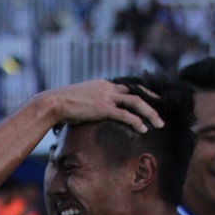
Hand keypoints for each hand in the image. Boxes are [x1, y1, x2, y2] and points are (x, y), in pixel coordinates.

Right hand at [40, 80, 163, 133]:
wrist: (52, 103)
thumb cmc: (61, 106)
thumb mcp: (79, 101)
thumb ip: (90, 104)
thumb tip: (91, 114)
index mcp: (103, 84)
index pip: (128, 87)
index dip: (143, 94)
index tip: (153, 101)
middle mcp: (107, 87)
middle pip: (136, 92)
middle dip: (153, 102)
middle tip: (163, 113)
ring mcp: (106, 96)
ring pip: (136, 102)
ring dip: (150, 113)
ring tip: (160, 124)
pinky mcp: (103, 108)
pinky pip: (125, 114)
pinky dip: (137, 121)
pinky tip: (144, 130)